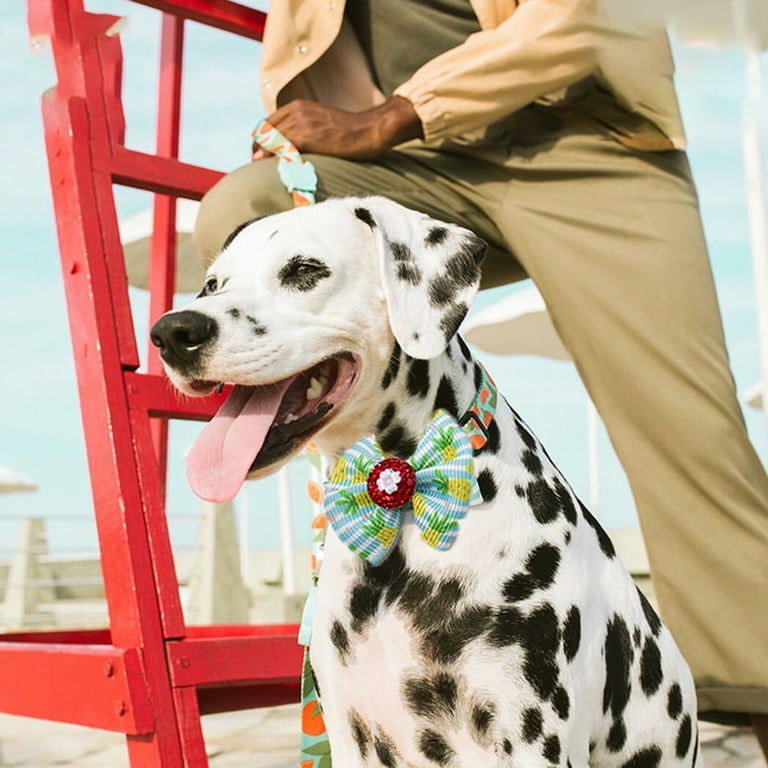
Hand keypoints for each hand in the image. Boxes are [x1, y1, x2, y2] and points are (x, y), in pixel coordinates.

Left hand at [252, 97, 422, 160]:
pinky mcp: (308, 136)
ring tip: (262, 171)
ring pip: (270, 140)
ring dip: (263, 156)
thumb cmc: (350, 132)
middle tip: (258, 166)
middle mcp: (296, 111)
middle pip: (264, 132)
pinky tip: (276, 169)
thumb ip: (304, 129)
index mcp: (297, 107)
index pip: (267, 124)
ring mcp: (301, 123)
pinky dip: (275, 158)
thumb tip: (290, 148)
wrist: (370, 129)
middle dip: (258, 150)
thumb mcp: (322, 123)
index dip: (260, 141)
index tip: (260, 156)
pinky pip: (282, 147)